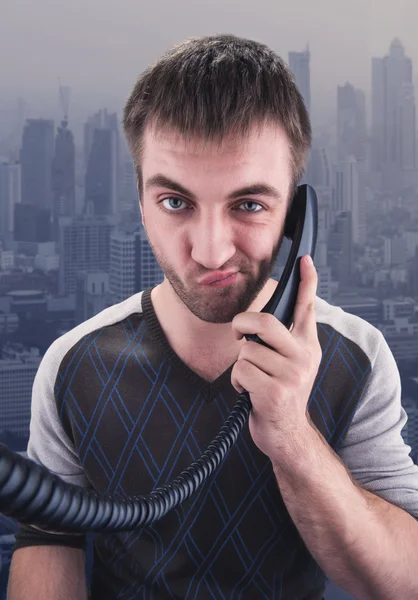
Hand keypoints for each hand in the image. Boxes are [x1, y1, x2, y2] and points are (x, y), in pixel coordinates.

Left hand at [230, 255, 321, 458]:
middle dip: (242, 325)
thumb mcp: (293, 364)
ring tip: (253, 379)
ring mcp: (291, 376)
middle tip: (240, 336)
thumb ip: (286, 339)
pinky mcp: (274, 393)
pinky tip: (249, 392)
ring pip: (246, 351)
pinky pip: (240, 372)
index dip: (307, 281)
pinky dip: (237, 382)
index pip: (307, 307)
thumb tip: (266, 317)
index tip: (305, 258)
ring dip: (240, 366)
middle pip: (264, 322)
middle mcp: (303, 357)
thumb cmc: (281, 392)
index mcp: (307, 345)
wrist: (288, 434)